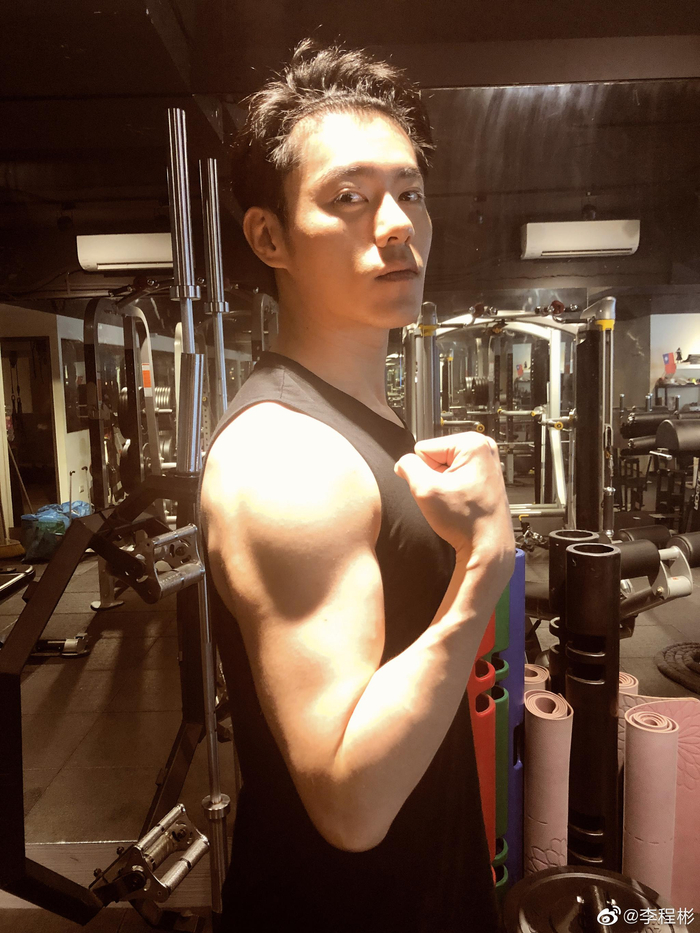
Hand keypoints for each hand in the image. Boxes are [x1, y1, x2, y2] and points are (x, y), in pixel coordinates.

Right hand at [394, 432, 514, 575]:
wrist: (487, 547)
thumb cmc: (466, 522)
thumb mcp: (425, 489)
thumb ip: (407, 467)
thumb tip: (403, 463)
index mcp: (472, 443)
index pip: (423, 448)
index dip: (424, 472)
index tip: (439, 489)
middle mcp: (483, 448)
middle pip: (436, 456)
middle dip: (434, 478)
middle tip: (447, 497)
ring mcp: (486, 463)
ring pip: (445, 468)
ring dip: (443, 485)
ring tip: (455, 501)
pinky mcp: (485, 477)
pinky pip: (456, 477)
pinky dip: (453, 490)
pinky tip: (461, 503)